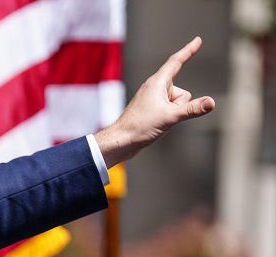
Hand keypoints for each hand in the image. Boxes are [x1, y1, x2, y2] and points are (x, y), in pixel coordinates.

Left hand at [95, 37, 215, 167]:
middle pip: (182, 93)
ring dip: (174, 113)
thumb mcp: (170, 117)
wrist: (121, 141)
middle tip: (161, 116)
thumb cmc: (140, 127)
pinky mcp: (152, 110)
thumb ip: (192, 109)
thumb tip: (212, 102)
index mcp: (157, 83)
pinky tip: (156, 125)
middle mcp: (154, 88)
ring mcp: (153, 99)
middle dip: (180, 105)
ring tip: (156, 122)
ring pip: (177, 104)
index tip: (197, 40)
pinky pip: (170, 111)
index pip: (176, 62)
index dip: (188, 50)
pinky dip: (169, 117)